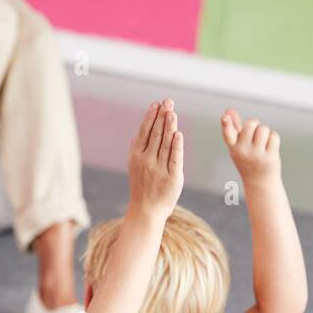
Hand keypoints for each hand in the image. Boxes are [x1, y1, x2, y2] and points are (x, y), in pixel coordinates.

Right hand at [127, 100, 183, 217]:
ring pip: (165, 143)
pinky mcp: (172, 177)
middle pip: (155, 134)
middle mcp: (146, 160)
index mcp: (136, 156)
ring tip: (172, 112)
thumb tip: (138, 133)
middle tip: (168, 102)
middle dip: (161, 116)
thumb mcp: (134, 167)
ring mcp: (159, 169)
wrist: (146, 210)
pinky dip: (176, 146)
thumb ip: (137, 150)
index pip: (145, 132)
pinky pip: (174, 158)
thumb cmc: (142, 187)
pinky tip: (178, 134)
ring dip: (168, 126)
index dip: (151, 117)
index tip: (157, 103)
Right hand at [221, 109, 280, 182]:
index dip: (226, 124)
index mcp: (233, 146)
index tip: (225, 117)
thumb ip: (234, 127)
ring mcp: (256, 155)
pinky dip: (274, 138)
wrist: (259, 181)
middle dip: (256, 125)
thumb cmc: (247, 159)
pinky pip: (274, 136)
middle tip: (255, 136)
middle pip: (251, 123)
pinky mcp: (269, 157)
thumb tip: (228, 110)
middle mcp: (242, 150)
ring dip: (266, 132)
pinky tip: (270, 147)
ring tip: (263, 143)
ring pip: (264, 129)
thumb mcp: (238, 144)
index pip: (228, 133)